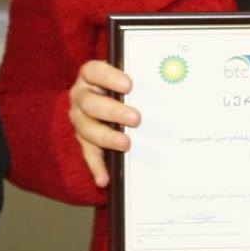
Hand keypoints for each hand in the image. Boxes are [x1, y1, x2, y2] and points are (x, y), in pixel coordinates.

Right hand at [67, 60, 136, 186]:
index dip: (109, 77)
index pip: (93, 71)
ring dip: (107, 137)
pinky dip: (96, 167)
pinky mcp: (83, 140)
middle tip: (136, 118)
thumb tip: (169, 75)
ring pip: (87, 129)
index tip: (129, 85)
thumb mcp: (127, 78)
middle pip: (90, 103)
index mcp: (90, 76)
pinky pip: (88, 154)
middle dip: (113, 111)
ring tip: (126, 144)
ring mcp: (80, 119)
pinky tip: (104, 179)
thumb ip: (139, 79)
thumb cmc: (121, 86)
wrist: (103, 99)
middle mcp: (80, 96)